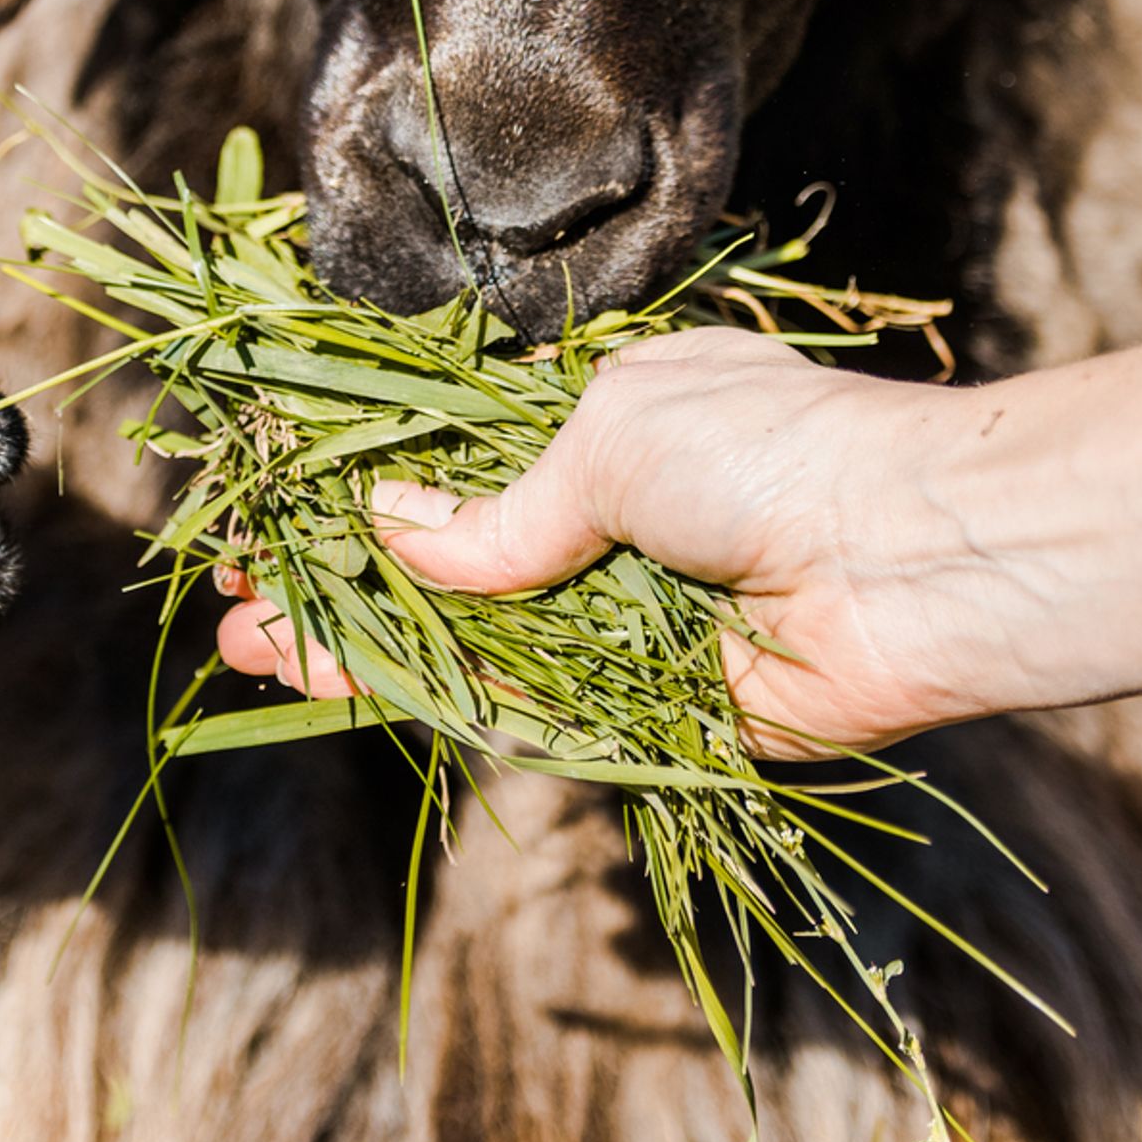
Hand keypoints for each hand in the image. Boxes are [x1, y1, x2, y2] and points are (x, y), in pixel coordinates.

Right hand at [214, 324, 1018, 755]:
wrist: (911, 560)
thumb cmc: (777, 450)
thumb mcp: (612, 435)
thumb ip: (497, 508)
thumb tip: (394, 536)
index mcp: (605, 427)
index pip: (457, 462)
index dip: (362, 484)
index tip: (273, 497)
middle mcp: (604, 525)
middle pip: (441, 559)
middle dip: (335, 572)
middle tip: (230, 591)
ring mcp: (614, 622)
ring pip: (457, 638)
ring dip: (351, 639)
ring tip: (245, 641)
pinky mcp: (636, 714)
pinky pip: (509, 709)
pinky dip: (419, 695)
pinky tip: (327, 678)